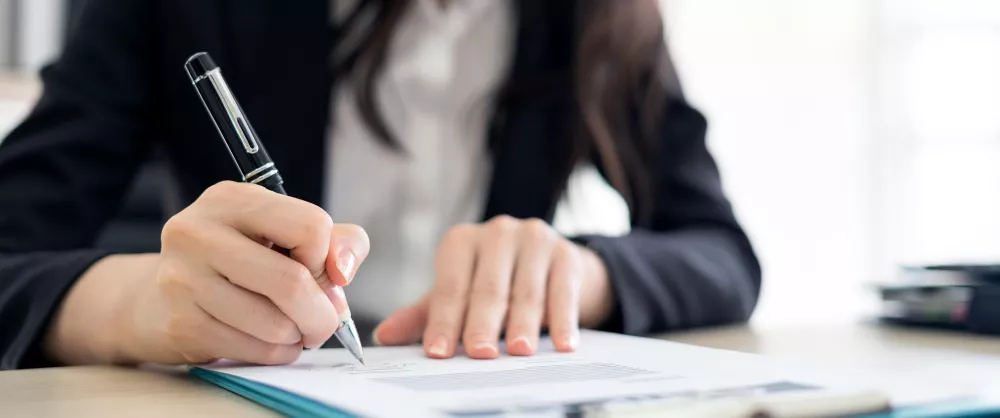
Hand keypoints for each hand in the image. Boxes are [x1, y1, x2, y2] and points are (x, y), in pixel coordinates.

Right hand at [126, 181, 369, 364]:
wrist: (158, 299)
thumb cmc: (241, 262)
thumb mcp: (288, 235)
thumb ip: (337, 242)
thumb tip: (342, 272)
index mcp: (231, 199)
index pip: (310, 226)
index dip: (326, 258)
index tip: (317, 270)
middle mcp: (199, 232)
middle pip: (292, 282)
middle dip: (323, 313)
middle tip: (325, 321)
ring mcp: (183, 279)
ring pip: (276, 324)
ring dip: (299, 336)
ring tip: (292, 329)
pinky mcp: (181, 323)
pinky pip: (255, 350)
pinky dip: (277, 353)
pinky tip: (269, 342)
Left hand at [374, 216, 613, 358]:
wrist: (554, 266)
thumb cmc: (497, 284)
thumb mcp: (460, 295)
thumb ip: (426, 314)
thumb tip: (384, 336)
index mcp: (461, 242)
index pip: (450, 286)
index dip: (444, 321)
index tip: (438, 352)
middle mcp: (497, 233)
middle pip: (488, 288)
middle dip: (482, 324)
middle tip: (480, 353)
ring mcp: (534, 239)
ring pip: (526, 291)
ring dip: (524, 324)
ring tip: (521, 351)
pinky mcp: (567, 253)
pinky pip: (563, 290)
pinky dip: (564, 319)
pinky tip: (565, 344)